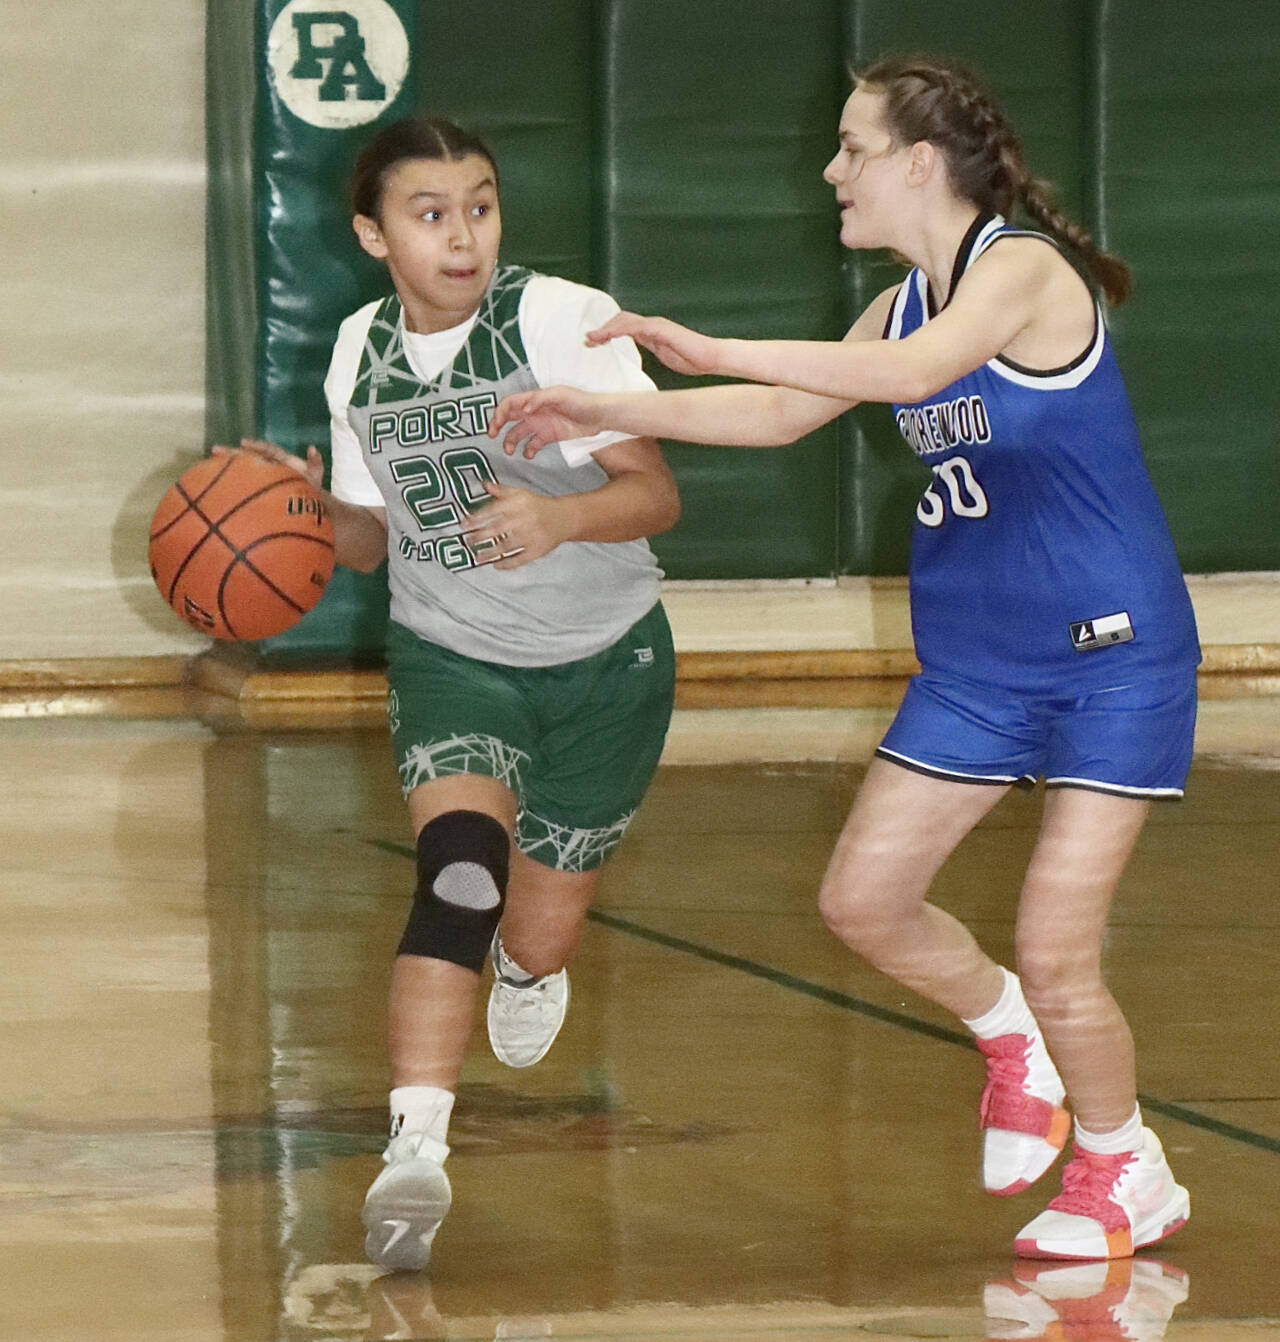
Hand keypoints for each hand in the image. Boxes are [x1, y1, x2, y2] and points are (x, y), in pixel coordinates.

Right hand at [213, 438, 324, 491]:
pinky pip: (243, 485)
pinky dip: (231, 483)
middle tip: (215, 450)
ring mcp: (263, 478)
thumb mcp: (315, 478)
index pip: (266, 450)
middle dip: (233, 454)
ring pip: (243, 469)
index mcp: (281, 460)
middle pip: (249, 457)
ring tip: (210, 465)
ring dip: (227, 466)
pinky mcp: (258, 489)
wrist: (309, 508)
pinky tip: (214, 484)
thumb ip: (315, 464)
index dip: (256, 446)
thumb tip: (313, 448)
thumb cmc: (311, 491)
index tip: (243, 443)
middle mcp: (269, 466)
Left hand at [459, 481, 570, 569]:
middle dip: (480, 537)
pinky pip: (521, 558)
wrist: (564, 518)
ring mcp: (532, 536)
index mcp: (518, 504)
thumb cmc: (539, 506)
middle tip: (467, 541)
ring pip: (507, 546)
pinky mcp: (538, 549)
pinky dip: (508, 563)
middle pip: (498, 529)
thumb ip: (502, 492)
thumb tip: (485, 485)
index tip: (465, 524)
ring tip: (477, 557)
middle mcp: (525, 519)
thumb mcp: (521, 494)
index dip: (477, 518)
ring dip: (490, 552)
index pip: (493, 510)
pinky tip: (497, 565)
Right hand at [489, 386, 606, 459]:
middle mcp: (534, 412)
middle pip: (509, 417)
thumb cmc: (581, 402)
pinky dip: (528, 451)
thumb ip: (540, 400)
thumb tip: (523, 410)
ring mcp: (541, 425)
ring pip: (518, 433)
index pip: (510, 404)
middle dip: (497, 426)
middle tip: (492, 437)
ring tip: (509, 451)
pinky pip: (533, 444)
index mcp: (534, 400)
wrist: (599, 416)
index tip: (496, 425)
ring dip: (510, 442)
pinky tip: (529, 455)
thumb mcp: (561, 395)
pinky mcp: (549, 436)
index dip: (500, 413)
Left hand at [586, 312, 719, 376]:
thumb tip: (638, 359)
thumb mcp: (664, 356)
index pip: (624, 327)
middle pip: (620, 321)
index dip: (607, 333)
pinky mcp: (661, 329)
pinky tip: (609, 336)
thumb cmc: (691, 359)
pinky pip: (636, 327)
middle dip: (602, 329)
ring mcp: (656, 325)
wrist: (710, 358)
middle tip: (587, 341)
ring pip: (625, 321)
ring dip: (606, 329)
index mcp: (651, 332)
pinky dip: (620, 330)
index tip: (593, 343)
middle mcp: (651, 325)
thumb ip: (651, 351)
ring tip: (592, 339)